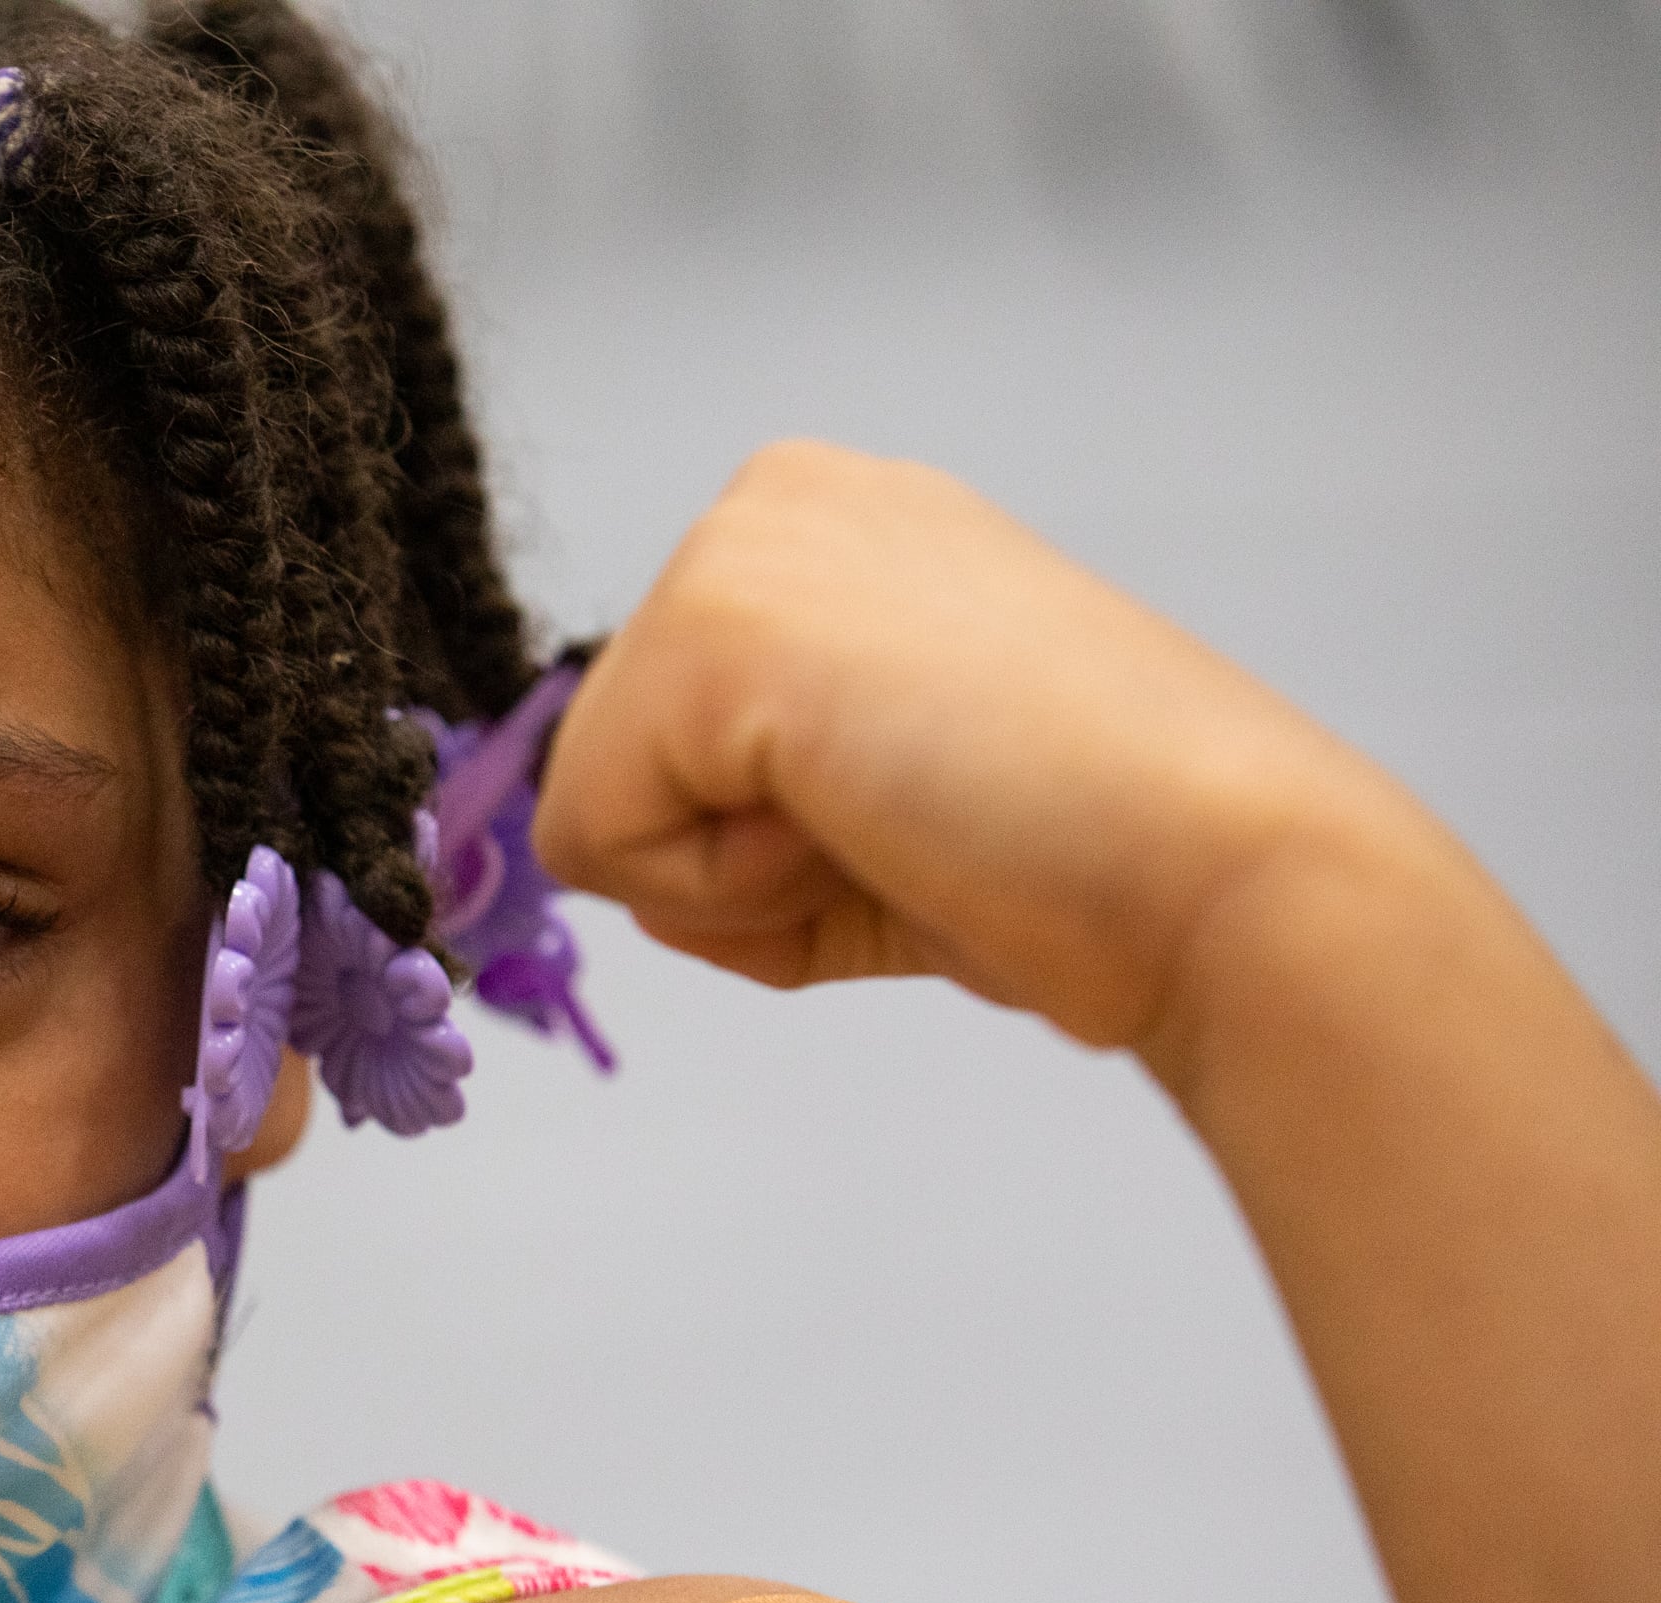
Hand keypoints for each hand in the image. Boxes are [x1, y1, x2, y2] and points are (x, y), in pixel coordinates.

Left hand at [532, 441, 1424, 1052]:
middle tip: (921, 821)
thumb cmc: (1083, 851)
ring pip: (589, 813)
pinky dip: (722, 896)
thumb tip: (589, 841)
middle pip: (608, 767)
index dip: (760, 832)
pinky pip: (596, 847)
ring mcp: (734, 551)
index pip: (661, 735)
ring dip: (731, 883)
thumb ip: (729, 797)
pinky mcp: (709, 634)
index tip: (925, 802)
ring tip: (904, 819)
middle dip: (731, 856)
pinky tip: (872, 824)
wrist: (1217, 870)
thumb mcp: (872, 792)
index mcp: (820, 525)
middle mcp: (769, 503)